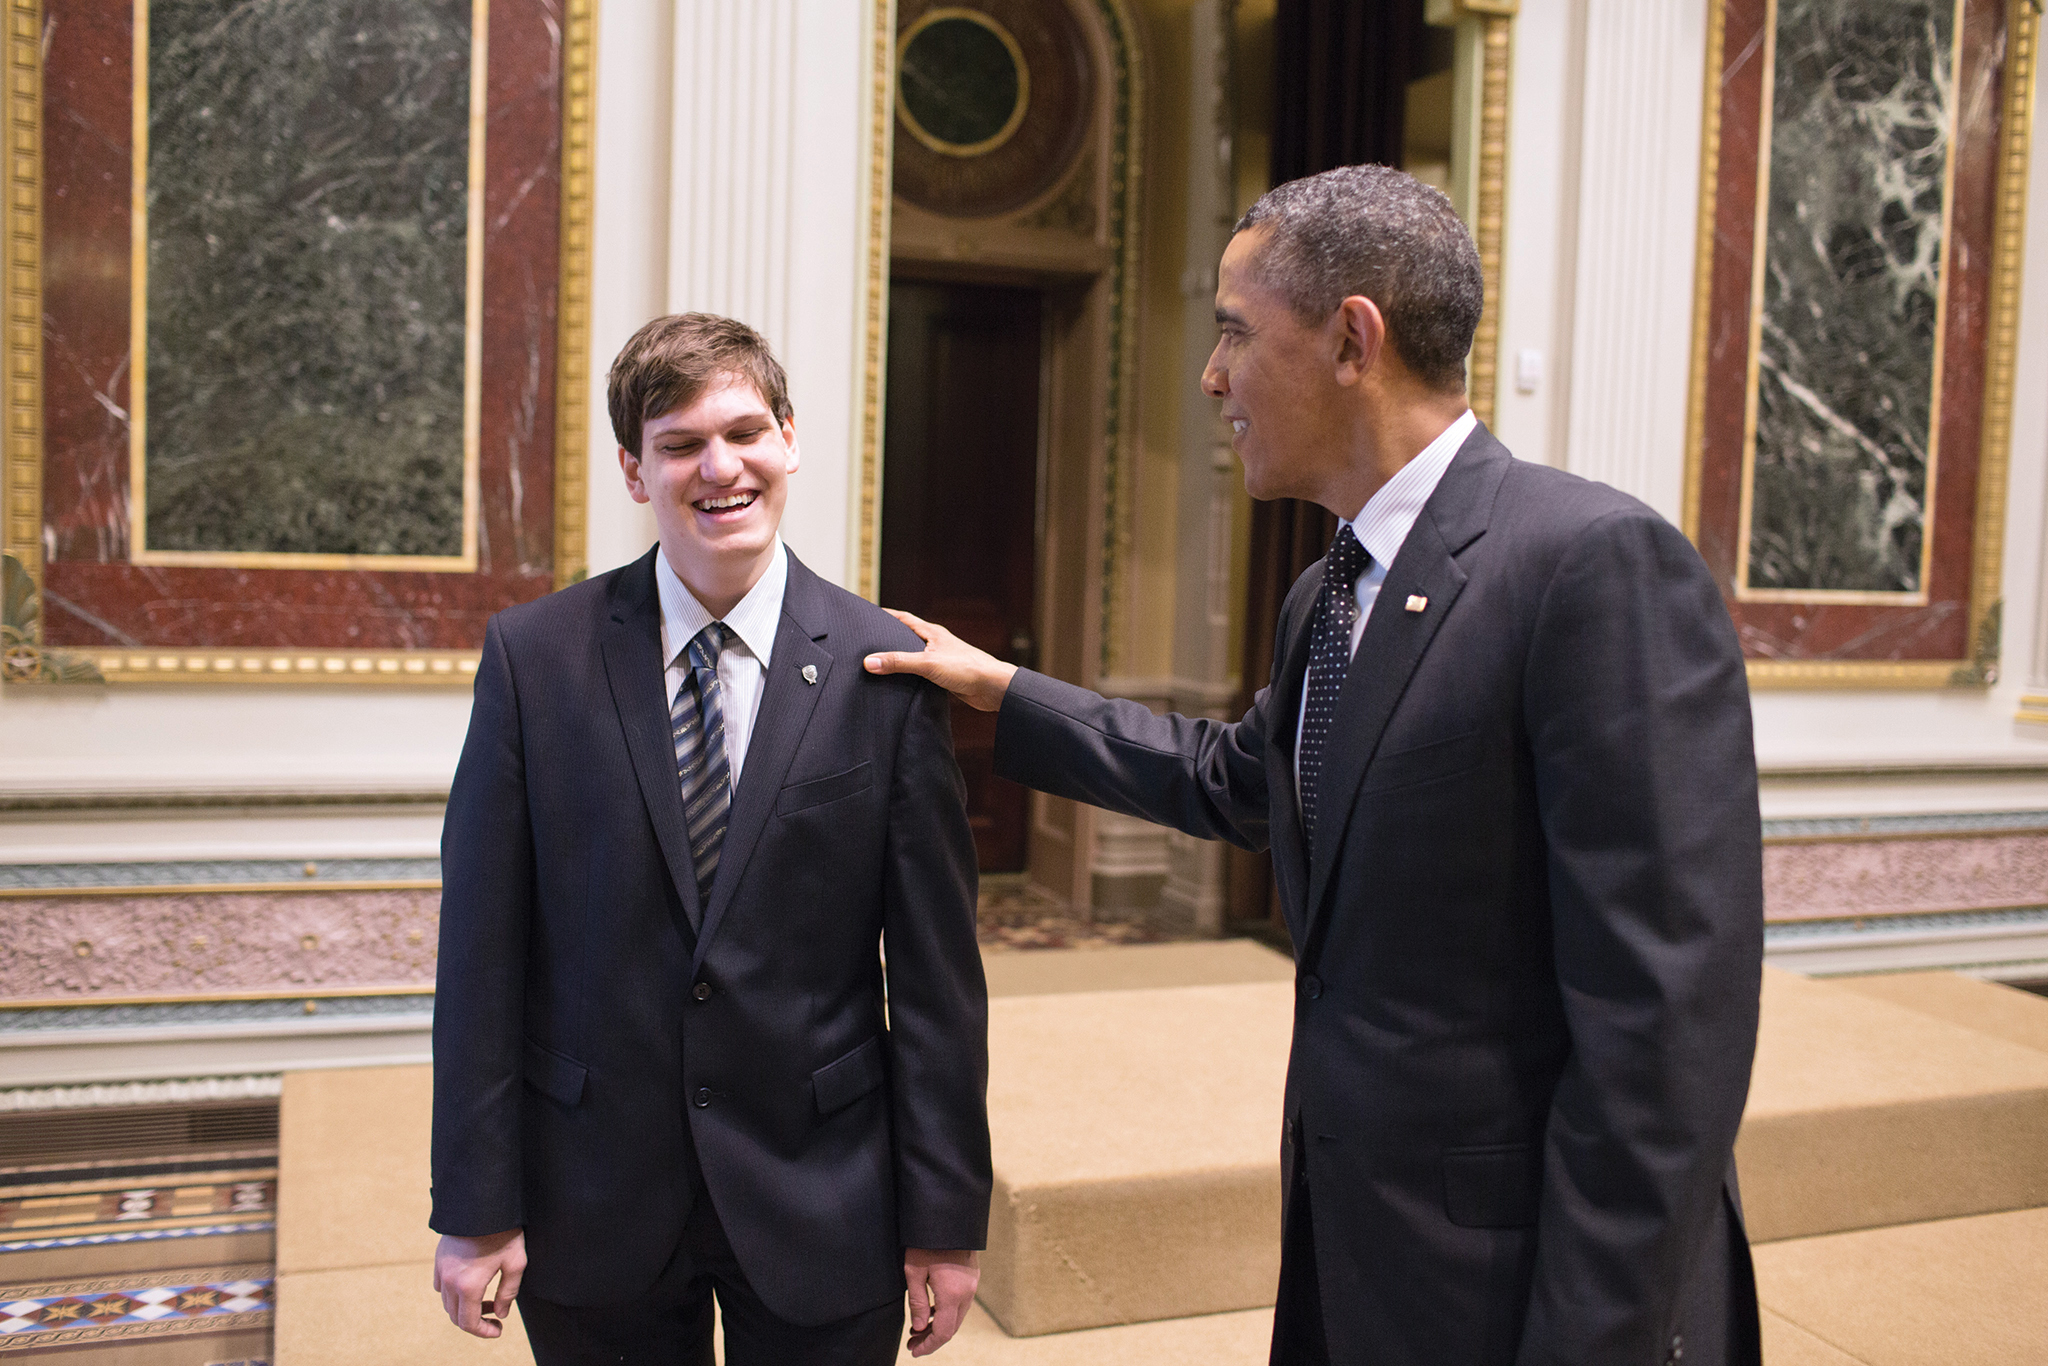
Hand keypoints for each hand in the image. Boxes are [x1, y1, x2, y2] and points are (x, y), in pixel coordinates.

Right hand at [434, 1228, 525, 1338]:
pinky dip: (453, 1294)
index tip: (498, 1329)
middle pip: (455, 1316)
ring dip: (464, 1308)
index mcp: (468, 1285)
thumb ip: (508, 1293)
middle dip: (475, 1322)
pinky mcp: (439, 1259)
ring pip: (447, 1302)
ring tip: (486, 1299)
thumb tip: (501, 1313)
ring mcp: (441, 1269)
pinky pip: (440, 1286)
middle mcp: (449, 1280)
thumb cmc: (504, 1231)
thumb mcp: (515, 1262)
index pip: (468, 1323)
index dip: (484, 1332)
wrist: (484, 1202)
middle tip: (494, 1315)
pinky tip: (470, 1284)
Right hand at [863, 611, 1016, 712]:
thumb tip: (870, 662)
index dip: (886, 615)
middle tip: (868, 641)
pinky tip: (900, 683)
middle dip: (889, 638)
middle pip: (907, 637)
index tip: (869, 614)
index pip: (904, 618)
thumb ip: (898, 662)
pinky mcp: (944, 676)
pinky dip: (909, 676)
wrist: (993, 688)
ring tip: (879, 663)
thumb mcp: (927, 664)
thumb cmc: (968, 669)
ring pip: (914, 656)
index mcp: (933, 633)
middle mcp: (936, 643)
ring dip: (899, 659)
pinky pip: (921, 673)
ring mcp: (941, 660)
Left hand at [903, 1247, 978, 1355]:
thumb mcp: (914, 1271)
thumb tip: (920, 1328)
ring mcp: (972, 1284)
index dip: (928, 1345)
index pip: (943, 1332)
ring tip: (918, 1329)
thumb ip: (918, 1303)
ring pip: (958, 1315)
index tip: (914, 1351)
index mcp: (953, 1293)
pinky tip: (931, 1311)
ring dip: (940, 1325)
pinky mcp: (972, 1276)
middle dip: (932, 1338)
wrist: (949, 1215)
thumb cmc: (926, 1240)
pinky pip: (961, 1302)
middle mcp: (967, 1292)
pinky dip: (947, 1312)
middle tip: (912, 1342)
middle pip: (952, 1327)